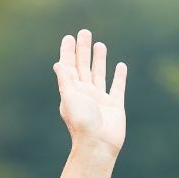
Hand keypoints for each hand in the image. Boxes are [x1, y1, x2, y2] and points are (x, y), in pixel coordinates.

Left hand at [54, 29, 126, 154]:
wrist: (98, 145)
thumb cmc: (82, 124)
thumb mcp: (70, 100)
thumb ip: (66, 82)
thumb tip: (58, 64)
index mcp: (72, 92)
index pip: (69, 68)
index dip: (68, 53)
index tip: (68, 37)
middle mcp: (85, 94)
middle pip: (84, 67)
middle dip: (83, 50)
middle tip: (84, 32)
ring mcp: (100, 100)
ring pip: (99, 74)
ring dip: (99, 59)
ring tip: (99, 44)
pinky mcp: (115, 105)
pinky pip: (117, 87)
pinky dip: (119, 76)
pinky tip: (120, 66)